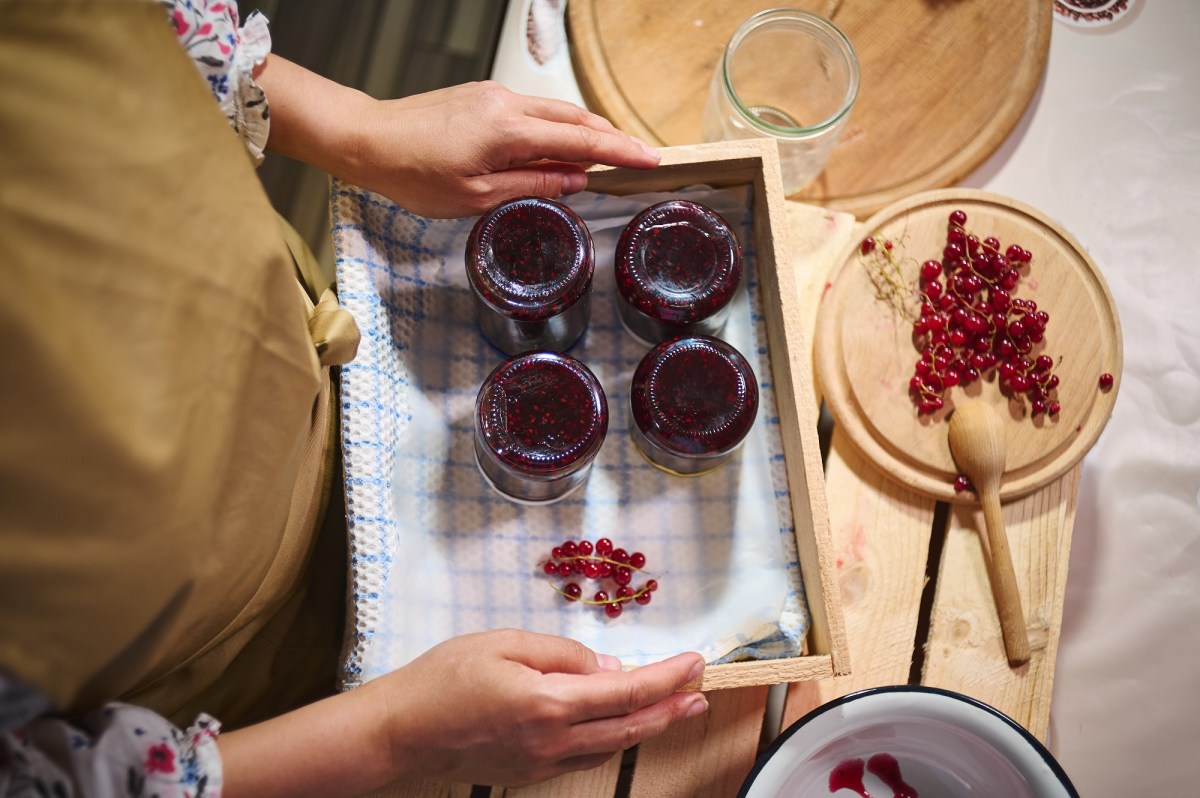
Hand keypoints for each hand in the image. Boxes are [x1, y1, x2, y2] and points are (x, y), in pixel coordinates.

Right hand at [217, 629, 706, 795]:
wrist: (402, 730)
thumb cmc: (444, 678)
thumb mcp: (504, 643)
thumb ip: (561, 653)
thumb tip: (606, 664)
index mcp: (550, 702)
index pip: (627, 690)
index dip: (667, 677)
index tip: (694, 662)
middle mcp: (554, 740)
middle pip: (630, 727)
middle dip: (671, 709)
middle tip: (701, 693)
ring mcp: (543, 761)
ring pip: (611, 745)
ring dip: (647, 726)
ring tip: (673, 708)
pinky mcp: (530, 772)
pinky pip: (585, 755)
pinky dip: (612, 738)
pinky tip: (620, 725)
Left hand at [256, 57, 659, 217]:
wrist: (368, 140)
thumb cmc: (413, 172)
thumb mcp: (476, 196)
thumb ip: (531, 185)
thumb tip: (574, 180)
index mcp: (508, 130)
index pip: (580, 139)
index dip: (619, 150)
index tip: (651, 159)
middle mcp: (507, 103)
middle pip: (575, 117)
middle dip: (611, 137)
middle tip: (639, 157)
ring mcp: (494, 95)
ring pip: (554, 111)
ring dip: (584, 132)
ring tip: (607, 155)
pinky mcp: (482, 97)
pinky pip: (532, 111)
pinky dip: (555, 128)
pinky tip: (560, 148)